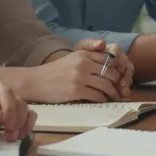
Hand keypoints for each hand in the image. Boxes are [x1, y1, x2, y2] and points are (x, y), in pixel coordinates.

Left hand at [0, 72, 34, 142]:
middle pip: (17, 101)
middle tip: (10, 136)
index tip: (8, 126)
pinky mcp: (13, 108)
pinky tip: (22, 134)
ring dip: (22, 124)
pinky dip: (28, 124)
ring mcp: (9, 98)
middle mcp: (1, 87)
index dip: (10, 110)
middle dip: (16, 120)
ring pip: (24, 108)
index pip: (6, 93)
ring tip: (13, 137)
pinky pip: (28, 113)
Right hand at [1, 44, 131, 102]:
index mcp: (83, 54)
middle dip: (118, 82)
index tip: (119, 77)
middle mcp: (83, 63)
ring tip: (114, 97)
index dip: (117, 69)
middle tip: (120, 89)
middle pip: (111, 72)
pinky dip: (102, 99)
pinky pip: (97, 96)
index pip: (109, 59)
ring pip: (106, 85)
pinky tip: (102, 101)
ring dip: (113, 93)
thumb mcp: (71, 60)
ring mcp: (80, 77)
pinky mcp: (76, 90)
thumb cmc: (54, 73)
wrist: (35, 81)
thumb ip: (88, 60)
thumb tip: (108, 68)